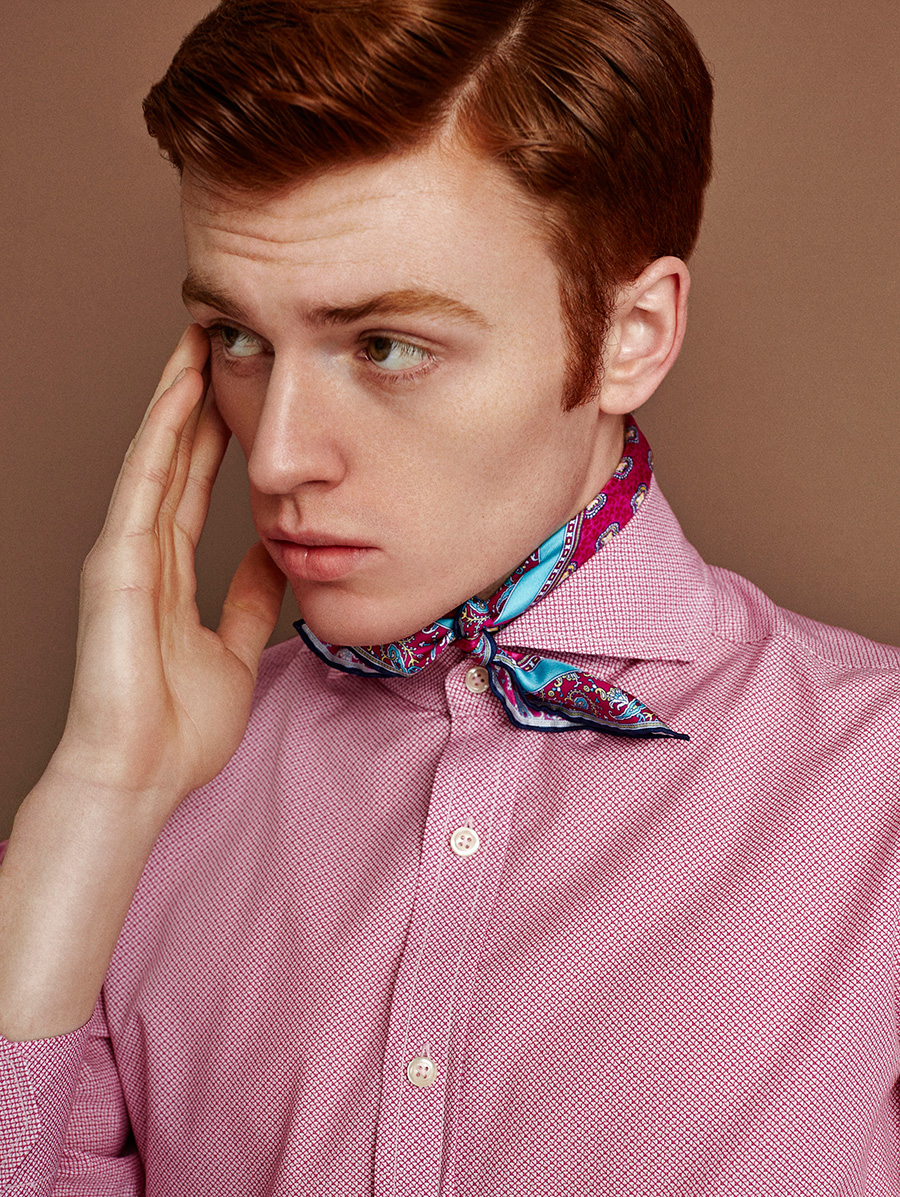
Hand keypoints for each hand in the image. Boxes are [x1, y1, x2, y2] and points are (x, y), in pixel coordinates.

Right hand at [52, 325, 285, 812]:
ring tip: (198, 340)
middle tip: (218, 339)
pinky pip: (144, 484)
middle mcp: (142, 551)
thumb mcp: (233, 647)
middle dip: (195, 397)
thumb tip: (275, 554)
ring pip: (155, 455)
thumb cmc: (177, 727)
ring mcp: (124, 552)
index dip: (214, 435)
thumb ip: (248, 599)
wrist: (140, 774)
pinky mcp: (115, 562)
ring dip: (176, 397)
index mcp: (167, 570)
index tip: (238, 390)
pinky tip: (181, 391)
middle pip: (173, 457)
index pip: (194, 485)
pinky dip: (162, 435)